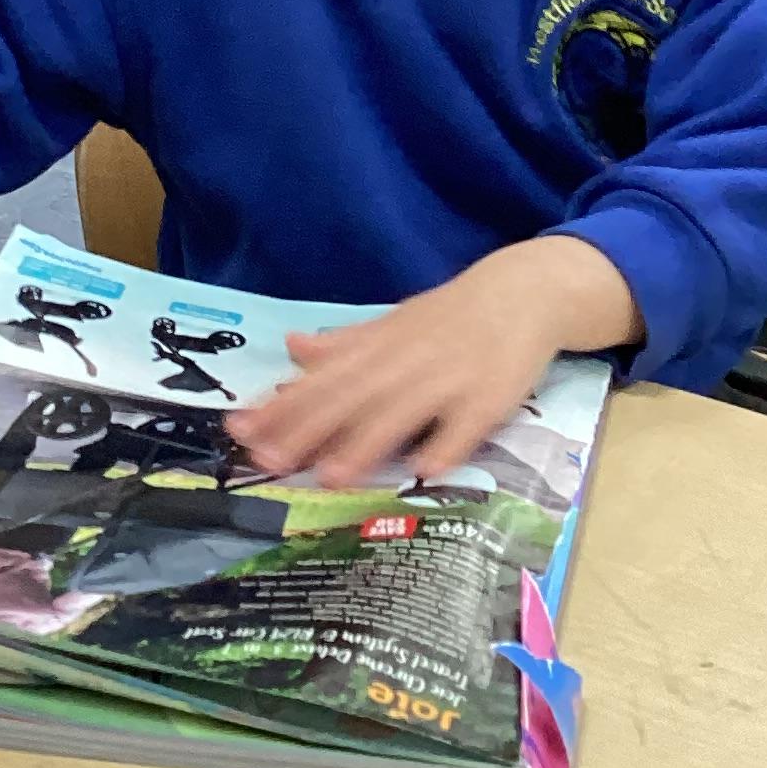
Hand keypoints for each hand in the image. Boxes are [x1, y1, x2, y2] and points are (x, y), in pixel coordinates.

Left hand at [227, 237, 640, 487]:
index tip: (241, 430)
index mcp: (380, 346)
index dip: (281, 407)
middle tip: (268, 461)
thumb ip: (344, 344)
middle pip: (350, 398)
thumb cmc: (452, 316)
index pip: (322, 380)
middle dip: (307, 430)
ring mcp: (448, 379)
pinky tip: (423, 469)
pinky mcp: (490, 396)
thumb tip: (291, 348)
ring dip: (365, 443)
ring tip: (331, 475)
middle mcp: (406, 361)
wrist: (525, 292)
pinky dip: (446, 444)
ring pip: (401, 412)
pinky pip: (466, 424)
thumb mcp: (393, 323)